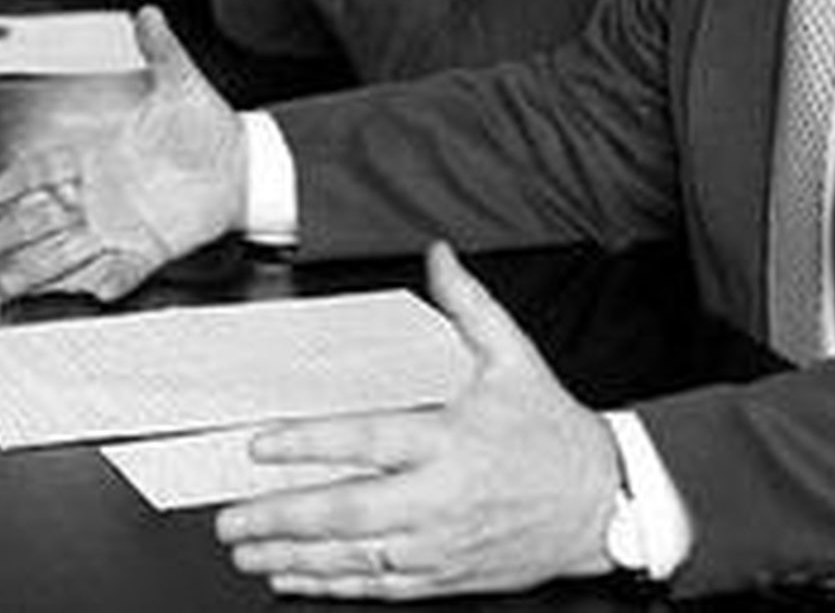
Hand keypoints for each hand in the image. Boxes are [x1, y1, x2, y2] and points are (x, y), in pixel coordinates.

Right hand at [0, 7, 246, 300]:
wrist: (242, 162)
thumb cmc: (205, 126)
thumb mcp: (181, 85)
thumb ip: (162, 51)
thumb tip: (150, 15)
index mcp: (101, 154)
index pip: (51, 166)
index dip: (23, 178)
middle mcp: (104, 193)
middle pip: (48, 215)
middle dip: (16, 230)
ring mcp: (123, 223)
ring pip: (72, 248)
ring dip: (42, 265)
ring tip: (12, 282)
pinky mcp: (149, 247)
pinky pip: (124, 267)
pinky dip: (110, 278)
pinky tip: (96, 287)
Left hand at [215, 243, 620, 599]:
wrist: (603, 505)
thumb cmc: (553, 434)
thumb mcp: (515, 358)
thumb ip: (469, 304)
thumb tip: (439, 254)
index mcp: (449, 440)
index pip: (366, 441)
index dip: (308, 443)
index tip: (261, 444)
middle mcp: (438, 498)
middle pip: (347, 512)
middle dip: (282, 517)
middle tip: (230, 516)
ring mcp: (439, 545)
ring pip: (354, 558)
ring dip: (294, 556)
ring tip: (246, 551)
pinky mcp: (444, 576)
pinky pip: (378, 587)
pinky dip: (332, 586)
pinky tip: (295, 579)